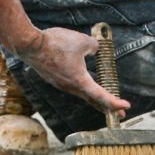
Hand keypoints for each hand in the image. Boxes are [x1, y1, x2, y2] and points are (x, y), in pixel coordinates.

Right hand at [14, 27, 129, 117]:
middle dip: (108, 108)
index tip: (125, 107)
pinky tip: (82, 81)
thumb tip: (96, 49)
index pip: (101, 96)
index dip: (114, 102)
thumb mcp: (82, 40)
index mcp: (80, 81)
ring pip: (82, 94)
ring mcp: (61, 84)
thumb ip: (94, 47)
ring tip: (104, 100)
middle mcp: (70, 87)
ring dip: (94, 98)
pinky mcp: (54, 79)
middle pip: (92, 100)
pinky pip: (71, 85)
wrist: (29, 45)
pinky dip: (82, 88)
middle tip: (120, 114)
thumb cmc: (55, 43)